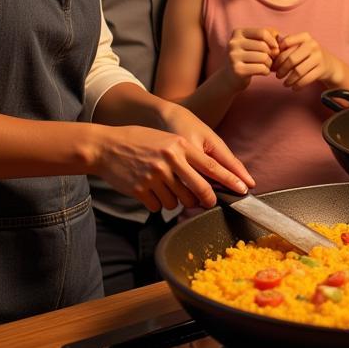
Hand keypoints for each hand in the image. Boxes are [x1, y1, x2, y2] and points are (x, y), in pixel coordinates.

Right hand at [92, 111, 253, 211]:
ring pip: (178, 202)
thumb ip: (185, 156)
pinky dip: (158, 203)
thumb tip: (206, 177)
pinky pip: (159, 207)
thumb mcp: (166, 140)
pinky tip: (150, 191)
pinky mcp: (141, 190)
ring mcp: (155, 176)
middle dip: (205, 200)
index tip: (242, 189)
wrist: (106, 147)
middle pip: (198, 190)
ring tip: (164, 187)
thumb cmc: (138, 141)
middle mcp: (169, 160)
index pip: (210, 167)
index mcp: (179, 146)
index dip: (228, 180)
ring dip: (175, 201)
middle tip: (206, 202)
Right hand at [225, 27, 279, 88]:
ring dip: (269, 64)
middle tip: (271, 60)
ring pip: (263, 57)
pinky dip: (266, 71)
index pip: (262, 32)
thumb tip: (281, 39)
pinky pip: (261, 68)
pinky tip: (263, 72)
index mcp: (238, 33)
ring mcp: (233, 57)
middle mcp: (233, 43)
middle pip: (263, 46)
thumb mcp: (253, 44)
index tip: (276, 48)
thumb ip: (267, 37)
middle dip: (271, 54)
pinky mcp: (237, 70)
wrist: (228, 78)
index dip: (273, 41)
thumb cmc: (246, 58)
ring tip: (266, 66)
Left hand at [272, 32, 345, 88]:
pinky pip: (306, 79)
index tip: (273, 64)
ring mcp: (319, 57)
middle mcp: (312, 45)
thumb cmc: (308, 56)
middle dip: (282, 70)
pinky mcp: (322, 69)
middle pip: (291, 59)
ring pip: (298, 71)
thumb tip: (270, 54)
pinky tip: (293, 87)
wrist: (329, 64)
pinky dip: (298, 85)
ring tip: (285, 83)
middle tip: (278, 76)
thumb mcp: (300, 47)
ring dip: (289, 79)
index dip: (278, 55)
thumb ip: (286, 48)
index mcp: (305, 37)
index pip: (286, 43)